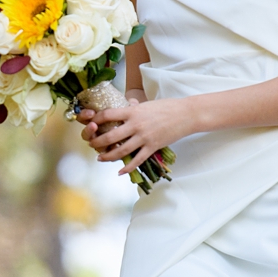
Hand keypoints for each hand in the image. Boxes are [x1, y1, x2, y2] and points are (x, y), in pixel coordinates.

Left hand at [77, 96, 195, 173]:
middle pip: (110, 136)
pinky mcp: (153, 147)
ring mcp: (144, 137)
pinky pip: (137, 160)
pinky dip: (127, 167)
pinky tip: (120, 171)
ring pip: (121, 150)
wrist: (186, 114)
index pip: (108, 115)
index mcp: (133, 111)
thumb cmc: (167, 107)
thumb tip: (128, 106)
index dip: (96, 120)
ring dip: (108, 156)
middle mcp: (136, 124)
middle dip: (97, 142)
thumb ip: (135, 108)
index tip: (91, 124)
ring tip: (100, 158)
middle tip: (91, 145)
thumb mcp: (147, 104)